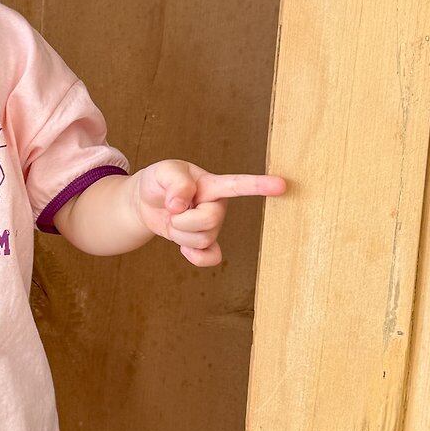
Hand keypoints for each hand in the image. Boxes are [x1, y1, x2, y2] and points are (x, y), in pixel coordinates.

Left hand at [129, 159, 286, 265]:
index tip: (282, 185)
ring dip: (179, 232)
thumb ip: (175, 183)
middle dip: (183, 219)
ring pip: (202, 239)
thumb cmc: (160, 182)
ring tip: (174, 219)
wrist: (147, 202)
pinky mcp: (204, 244)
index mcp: (212, 184)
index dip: (259, 185)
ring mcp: (213, 226)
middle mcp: (218, 205)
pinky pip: (210, 258)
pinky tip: (184, 249)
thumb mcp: (163, 172)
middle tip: (172, 210)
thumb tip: (181, 205)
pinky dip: (196, 257)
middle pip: (210, 220)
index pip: (238, 185)